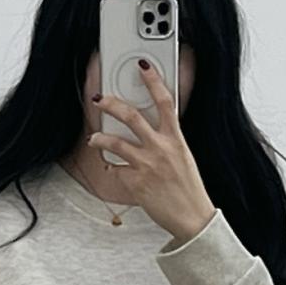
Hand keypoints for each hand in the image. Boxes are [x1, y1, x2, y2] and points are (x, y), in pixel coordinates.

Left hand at [89, 60, 216, 244]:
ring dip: (100, 138)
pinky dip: (112, 168)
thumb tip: (151, 130)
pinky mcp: (135, 183)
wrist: (192, 218)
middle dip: (111, 104)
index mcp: (176, 139)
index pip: (166, 102)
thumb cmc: (189, 189)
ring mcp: (147, 165)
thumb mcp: (184, 157)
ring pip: (115, 142)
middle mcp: (161, 148)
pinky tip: (113, 169)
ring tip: (94, 138)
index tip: (143, 66)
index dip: (154, 80)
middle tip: (100, 99)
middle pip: (132, 116)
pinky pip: (116, 170)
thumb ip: (168, 141)